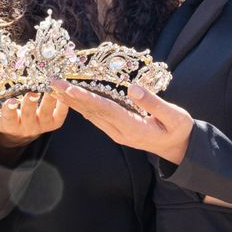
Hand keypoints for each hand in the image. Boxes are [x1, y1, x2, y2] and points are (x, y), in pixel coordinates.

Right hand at [0, 90, 68, 152]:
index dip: (10, 110)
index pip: (8, 118)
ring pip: (46, 115)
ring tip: (50, 88)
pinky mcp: (54, 124)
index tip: (11, 101)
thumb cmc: (2, 120)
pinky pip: (60, 116)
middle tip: (32, 92)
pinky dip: (62, 106)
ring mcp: (41, 126)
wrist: (19, 134)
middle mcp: (26, 127)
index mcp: (9, 125)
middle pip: (28, 116)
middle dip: (30, 104)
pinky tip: (62, 93)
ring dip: (49, 102)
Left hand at [50, 80, 193, 164]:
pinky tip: (72, 100)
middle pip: (91, 112)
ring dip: (72, 102)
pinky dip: (82, 106)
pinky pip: (96, 117)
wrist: (179, 149)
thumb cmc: (179, 130)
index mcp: (133, 128)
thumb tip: (132, 88)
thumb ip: (154, 103)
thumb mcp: (174, 116)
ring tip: (56, 88)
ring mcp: (117, 133)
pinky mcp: (117, 131)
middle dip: (70, 97)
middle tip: (52, 82)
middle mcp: (120, 132)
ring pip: (90, 115)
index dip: (86, 98)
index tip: (68, 88)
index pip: (105, 109)